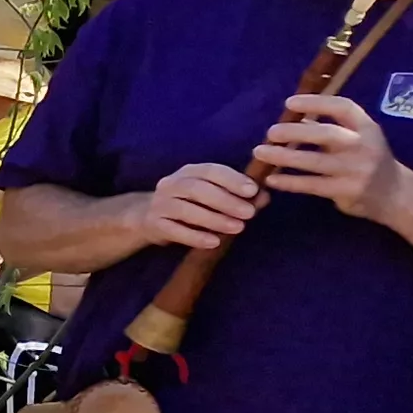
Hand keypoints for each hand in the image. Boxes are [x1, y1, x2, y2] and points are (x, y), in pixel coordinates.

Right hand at [136, 161, 261, 248]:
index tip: (253, 191)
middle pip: (197, 189)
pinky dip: (195, 237)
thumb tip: (263, 197)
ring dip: (214, 219)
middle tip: (250, 213)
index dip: (232, 179)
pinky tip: (214, 242)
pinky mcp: (154, 224)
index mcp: (188, 172)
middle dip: (226, 201)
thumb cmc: (189, 204)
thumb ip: (239, 196)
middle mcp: (171, 184)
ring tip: (238, 228)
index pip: (210, 171)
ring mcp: (160, 204)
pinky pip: (174, 231)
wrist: (148, 217)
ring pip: (186, 210)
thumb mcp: (212, 195)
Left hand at [250, 94, 406, 220]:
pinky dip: (289, 182)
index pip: (343, 107)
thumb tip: (298, 117)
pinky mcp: (347, 191)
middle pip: (326, 134)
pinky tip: (271, 178)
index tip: (290, 102)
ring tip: (260, 152)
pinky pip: (312, 185)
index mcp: (367, 128)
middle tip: (270, 132)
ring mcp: (356, 170)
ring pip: (314, 161)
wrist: (397, 195)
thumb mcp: (360, 139)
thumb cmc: (370, 161)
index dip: (316, 103)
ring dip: (283, 156)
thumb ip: (333, 128)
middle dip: (295, 131)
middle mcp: (364, 146)